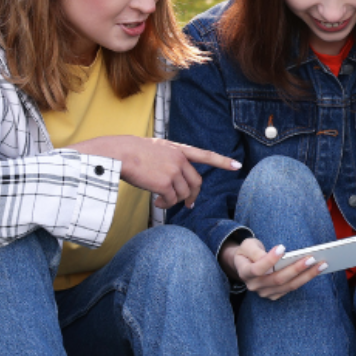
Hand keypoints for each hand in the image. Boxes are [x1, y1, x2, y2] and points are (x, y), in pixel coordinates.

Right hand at [70, 135, 240, 209]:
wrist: (118, 153)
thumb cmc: (130, 152)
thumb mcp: (155, 149)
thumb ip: (168, 159)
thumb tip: (171, 181)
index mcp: (178, 149)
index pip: (205, 155)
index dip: (222, 161)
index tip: (237, 166)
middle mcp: (180, 159)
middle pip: (196, 182)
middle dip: (193, 196)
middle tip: (189, 205)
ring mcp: (174, 171)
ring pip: (184, 193)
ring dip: (174, 202)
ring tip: (162, 202)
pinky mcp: (165, 183)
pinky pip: (171, 200)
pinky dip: (166, 205)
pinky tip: (157, 204)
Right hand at [219, 236, 328, 300]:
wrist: (246, 263)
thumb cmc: (249, 251)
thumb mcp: (247, 245)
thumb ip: (256, 250)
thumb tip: (275, 254)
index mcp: (245, 272)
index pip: (257, 269)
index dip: (269, 260)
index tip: (282, 248)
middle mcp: (254, 285)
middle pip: (277, 279)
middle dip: (295, 268)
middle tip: (311, 258)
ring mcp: (265, 292)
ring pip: (288, 286)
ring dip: (306, 275)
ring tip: (321, 264)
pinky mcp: (275, 295)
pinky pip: (292, 288)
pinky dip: (305, 279)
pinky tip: (317, 270)